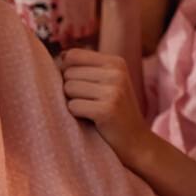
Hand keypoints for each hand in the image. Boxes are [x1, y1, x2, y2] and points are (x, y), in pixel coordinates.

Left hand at [61, 48, 150, 163]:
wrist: (135, 140)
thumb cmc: (113, 110)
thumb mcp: (107, 81)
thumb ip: (85, 67)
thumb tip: (60, 55)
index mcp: (116, 62)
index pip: (72, 55)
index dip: (66, 71)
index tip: (80, 85)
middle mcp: (117, 72)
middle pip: (68, 73)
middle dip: (71, 89)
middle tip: (90, 101)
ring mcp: (114, 90)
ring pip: (68, 89)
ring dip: (73, 102)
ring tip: (91, 109)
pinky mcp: (107, 109)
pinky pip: (72, 106)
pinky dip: (77, 115)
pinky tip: (92, 119)